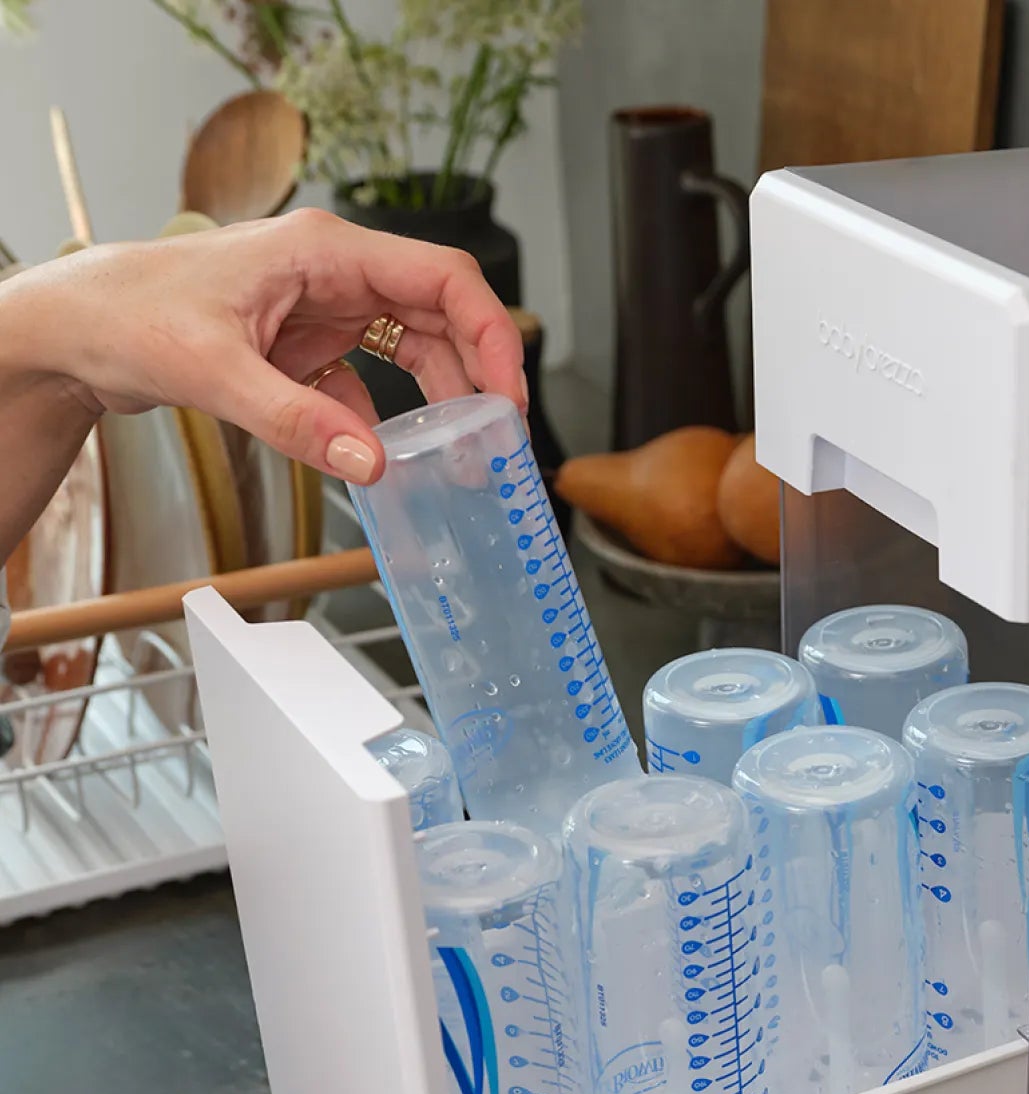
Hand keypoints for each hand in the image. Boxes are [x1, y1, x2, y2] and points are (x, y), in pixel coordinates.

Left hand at [0, 209, 524, 485]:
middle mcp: (334, 273)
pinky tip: (380, 455)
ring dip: (442, 401)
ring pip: (415, 349)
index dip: (492, 334)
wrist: (76, 330)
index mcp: (324, 251)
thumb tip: (372, 463)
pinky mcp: (308, 344)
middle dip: (478, 377)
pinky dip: (385, 421)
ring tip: (457, 455)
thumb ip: (298, 422)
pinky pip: (372, 382)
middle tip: (496, 440)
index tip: (508, 394)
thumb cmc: (127, 314)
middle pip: (441, 316)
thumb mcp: (215, 374)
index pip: (442, 279)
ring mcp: (323, 308)